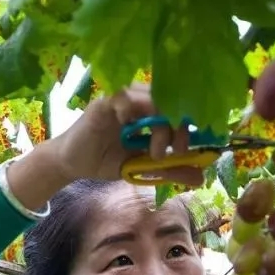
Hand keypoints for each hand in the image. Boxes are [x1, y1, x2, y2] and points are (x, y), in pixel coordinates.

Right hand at [49, 83, 205, 186]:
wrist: (74, 164)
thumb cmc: (107, 161)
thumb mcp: (144, 168)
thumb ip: (170, 169)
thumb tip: (200, 177)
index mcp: (152, 111)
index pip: (181, 108)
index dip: (191, 125)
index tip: (191, 150)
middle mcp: (140, 100)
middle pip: (172, 101)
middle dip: (180, 127)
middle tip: (177, 152)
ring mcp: (123, 98)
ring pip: (154, 99)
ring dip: (160, 126)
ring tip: (154, 153)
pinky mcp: (104, 101)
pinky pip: (126, 96)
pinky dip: (133, 113)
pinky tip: (130, 134)